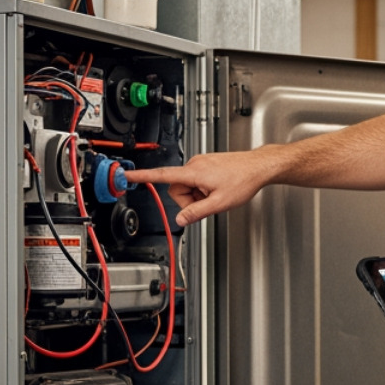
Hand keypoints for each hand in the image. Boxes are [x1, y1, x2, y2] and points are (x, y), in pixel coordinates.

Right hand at [124, 151, 271, 225]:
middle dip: (188, 200)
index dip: (142, 176)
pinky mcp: (206, 165)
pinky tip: (218, 189)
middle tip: (207, 202)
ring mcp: (200, 164)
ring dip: (197, 195)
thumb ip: (196, 213)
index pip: (161, 175)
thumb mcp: (219, 203)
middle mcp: (194, 165)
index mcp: (193, 172)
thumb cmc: (243, 180)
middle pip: (176, 188)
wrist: (258, 167)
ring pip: (187, 186)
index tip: (127, 176)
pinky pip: (196, 181)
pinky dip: (203, 189)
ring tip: (216, 194)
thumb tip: (180, 220)